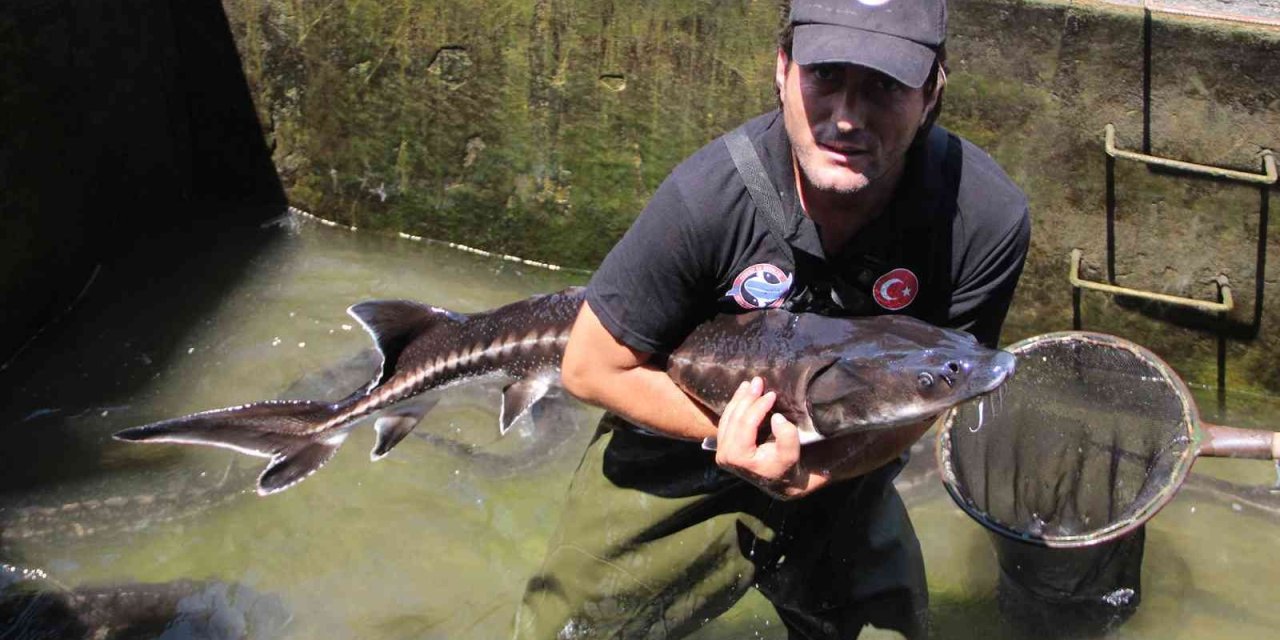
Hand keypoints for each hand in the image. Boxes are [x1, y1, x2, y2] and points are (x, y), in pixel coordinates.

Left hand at [714, 377, 811, 498]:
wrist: (779, 481)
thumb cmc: (785, 467)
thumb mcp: (791, 454)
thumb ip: (787, 437)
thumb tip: (777, 417)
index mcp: (738, 457)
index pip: (746, 424)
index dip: (758, 406)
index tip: (772, 394)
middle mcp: (724, 454)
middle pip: (734, 418)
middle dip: (747, 398)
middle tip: (758, 381)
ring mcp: (721, 450)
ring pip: (727, 417)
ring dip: (738, 398)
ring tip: (750, 383)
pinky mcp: (723, 446)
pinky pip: (726, 421)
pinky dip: (735, 406)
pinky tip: (743, 393)